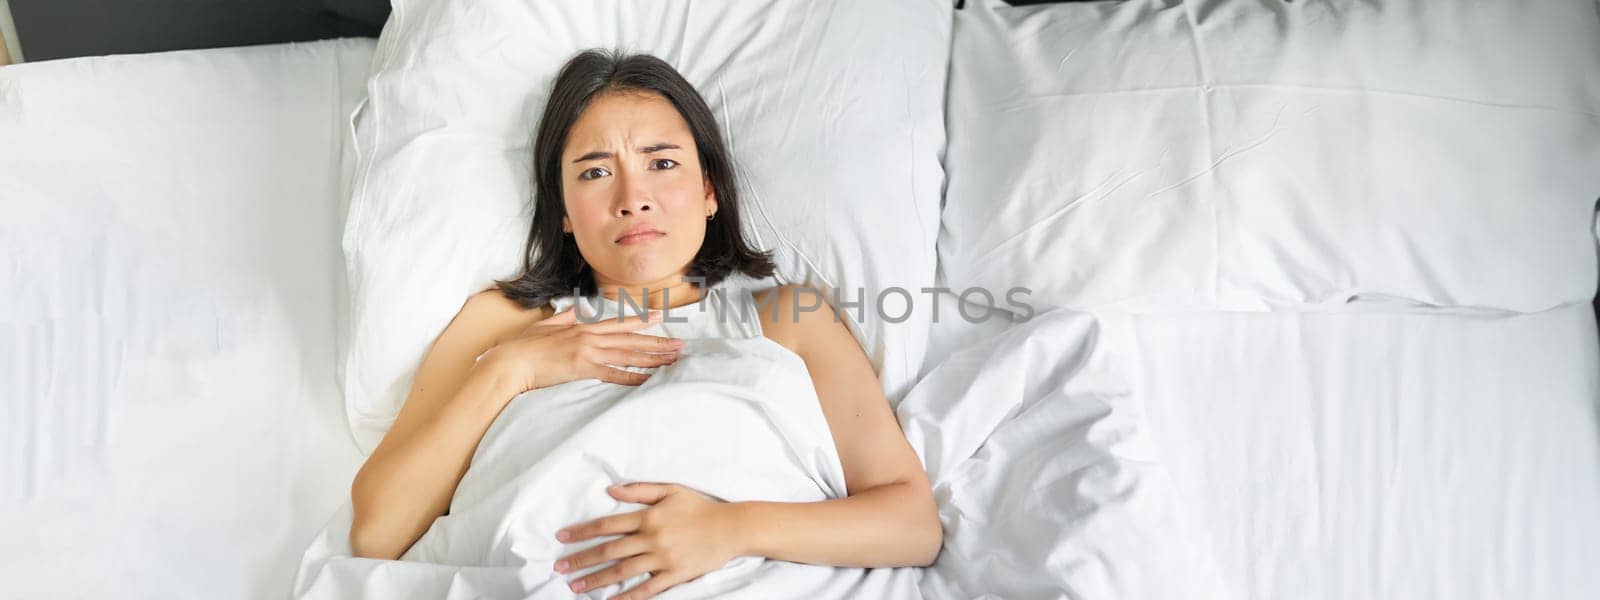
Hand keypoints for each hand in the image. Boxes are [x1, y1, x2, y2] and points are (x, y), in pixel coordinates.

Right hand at [475, 306, 682, 393]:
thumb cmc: (523, 348)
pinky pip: (614, 374)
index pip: (617, 324)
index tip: (659, 318)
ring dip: (653, 357)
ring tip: (672, 360)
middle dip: (657, 341)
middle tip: (679, 344)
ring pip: (628, 354)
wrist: (511, 362)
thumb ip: (564, 318)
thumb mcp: (545, 327)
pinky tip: (649, 379)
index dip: (640, 321)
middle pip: (630, 339)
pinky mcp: (583, 368)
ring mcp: (587, 352)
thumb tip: (576, 310)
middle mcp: (589, 337)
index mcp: (581, 328)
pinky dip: (634, 377)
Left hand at [553, 483, 744, 599]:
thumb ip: (640, 490)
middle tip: (559, 568)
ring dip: (596, 580)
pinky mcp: (674, 575)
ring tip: (576, 587)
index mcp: (649, 516)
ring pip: (622, 571)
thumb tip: (611, 489)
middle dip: (581, 560)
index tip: (562, 538)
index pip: (607, 525)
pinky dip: (626, 597)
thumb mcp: (671, 490)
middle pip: (609, 551)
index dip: (582, 532)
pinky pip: (646, 590)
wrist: (732, 528)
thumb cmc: (700, 507)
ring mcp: (663, 559)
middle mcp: (652, 538)